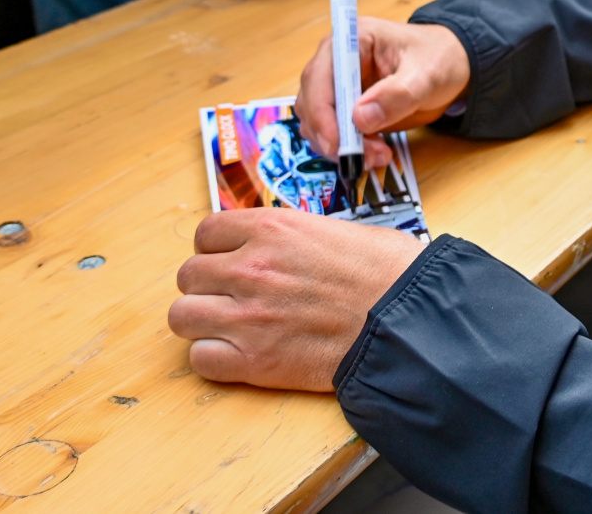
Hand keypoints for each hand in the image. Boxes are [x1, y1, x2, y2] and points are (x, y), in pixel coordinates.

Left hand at [169, 209, 424, 390]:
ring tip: (229, 327)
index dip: (216, 249)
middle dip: (207, 286)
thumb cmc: (387, 273)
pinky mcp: (254, 362)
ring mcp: (247, 316)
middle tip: (232, 296)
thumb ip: (293, 237)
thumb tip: (280, 247)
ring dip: (202, 321)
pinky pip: (200, 359)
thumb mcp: (336, 230)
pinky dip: (214, 358)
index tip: (228, 260)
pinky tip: (239, 355)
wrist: (408, 321)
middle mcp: (251, 268)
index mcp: (272, 228)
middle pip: (188, 275)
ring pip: (183, 316)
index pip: (205, 233)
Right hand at [296, 20, 469, 160]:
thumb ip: (397, 95)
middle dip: (332, 135)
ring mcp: (337, 86)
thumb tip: (360, 118)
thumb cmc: (437, 58)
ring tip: (377, 156)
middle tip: (363, 158)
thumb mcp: (426, 74)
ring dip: (339, 146)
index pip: (320, 77)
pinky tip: (374, 153)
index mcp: (350, 41)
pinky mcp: (343, 107)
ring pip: (317, 122)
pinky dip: (346, 148)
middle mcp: (335, 62)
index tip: (337, 143)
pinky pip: (332, 133)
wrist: (449, 66)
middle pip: (312, 103)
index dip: (322, 113)